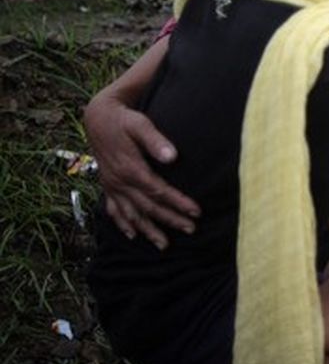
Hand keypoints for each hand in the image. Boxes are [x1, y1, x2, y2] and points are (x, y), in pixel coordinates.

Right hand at [83, 92, 198, 248]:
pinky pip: (113, 210)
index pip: (158, 192)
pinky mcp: (107, 186)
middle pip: (148, 207)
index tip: (196, 212)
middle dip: (170, 220)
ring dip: (148, 230)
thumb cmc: (124, 120)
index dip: (178, 203)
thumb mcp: (140, 124)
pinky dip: (122, 224)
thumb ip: (155, 140)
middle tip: (191, 229)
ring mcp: (111, 186)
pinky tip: (131, 235)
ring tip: (164, 245)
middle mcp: (119, 182)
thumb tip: (172, 157)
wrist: (98, 118)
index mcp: (130, 169)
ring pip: (131, 214)